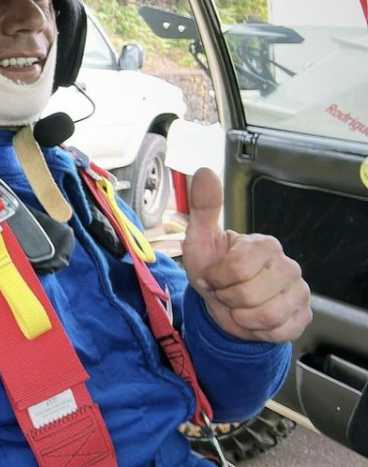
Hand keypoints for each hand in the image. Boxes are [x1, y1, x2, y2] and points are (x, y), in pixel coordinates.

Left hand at [180, 168, 311, 342]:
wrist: (221, 304)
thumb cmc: (212, 268)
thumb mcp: (200, 240)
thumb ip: (203, 207)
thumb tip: (204, 171)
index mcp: (265, 245)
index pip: (238, 268)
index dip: (217, 278)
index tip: (212, 276)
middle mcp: (288, 265)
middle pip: (250, 294)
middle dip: (227, 298)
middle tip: (224, 292)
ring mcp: (299, 291)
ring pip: (266, 315)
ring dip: (241, 316)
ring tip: (237, 306)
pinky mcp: (302, 316)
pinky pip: (279, 330)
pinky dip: (257, 330)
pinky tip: (252, 319)